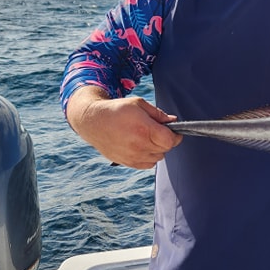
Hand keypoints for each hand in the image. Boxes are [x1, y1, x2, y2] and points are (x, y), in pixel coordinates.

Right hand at [66, 87, 181, 168]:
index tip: (174, 131)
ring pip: (157, 158)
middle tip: (157, 131)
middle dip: (165, 140)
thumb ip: (158, 114)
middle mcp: (138, 145)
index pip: (170, 141)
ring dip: (157, 149)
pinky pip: (147, 164)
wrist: (93, 121)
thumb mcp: (139, 104)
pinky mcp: (126, 163)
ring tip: (147, 137)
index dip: (176, 136)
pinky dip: (148, 157)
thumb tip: (173, 121)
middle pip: (165, 149)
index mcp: (143, 129)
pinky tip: (141, 146)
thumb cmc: (117, 110)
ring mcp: (132, 156)